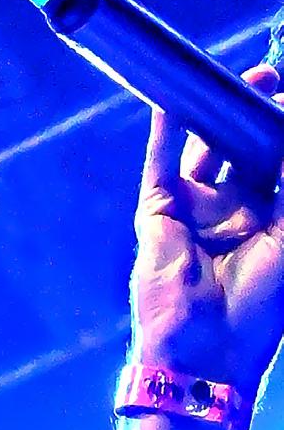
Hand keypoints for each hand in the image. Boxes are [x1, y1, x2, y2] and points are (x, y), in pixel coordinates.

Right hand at [131, 62, 283, 391]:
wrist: (207, 350)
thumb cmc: (261, 303)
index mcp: (271, 222)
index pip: (278, 163)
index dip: (280, 131)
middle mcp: (233, 214)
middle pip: (245, 151)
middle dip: (254, 115)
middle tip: (269, 80)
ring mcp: (194, 213)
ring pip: (205, 152)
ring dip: (217, 117)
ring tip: (236, 82)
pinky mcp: (159, 214)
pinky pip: (162, 165)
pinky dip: (167, 132)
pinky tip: (177, 100)